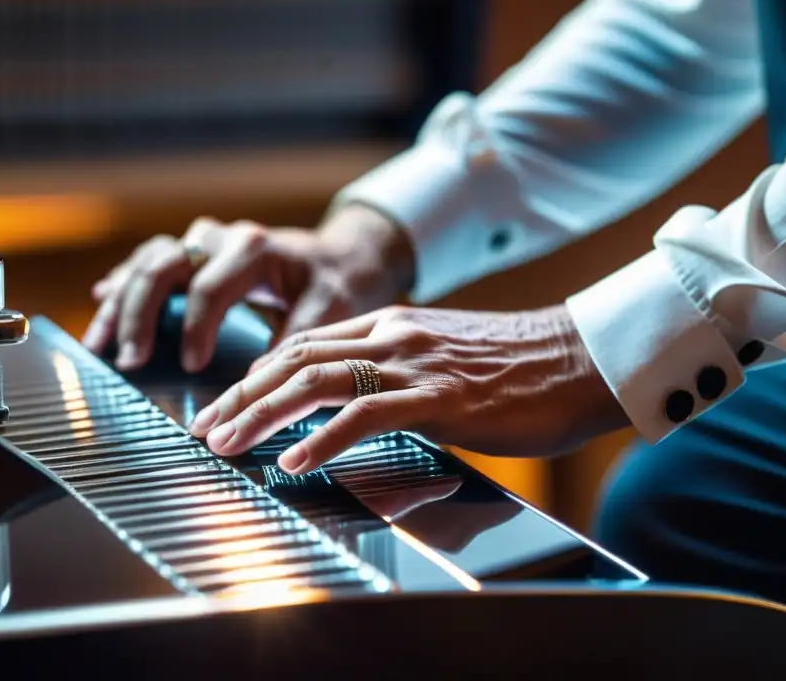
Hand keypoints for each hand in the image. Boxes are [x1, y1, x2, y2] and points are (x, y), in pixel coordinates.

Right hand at [82, 204, 414, 372]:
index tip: (193, 367)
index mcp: (254, 250)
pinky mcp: (193, 251)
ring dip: (120, 301)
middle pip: (163, 266)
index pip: (209, 286)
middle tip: (131, 361)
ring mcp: (203, 241)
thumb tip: (256, 378)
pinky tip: (101, 302)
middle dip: (139, 314)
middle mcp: (222, 238)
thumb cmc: (336, 284)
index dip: (195, 328)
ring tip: (100, 345)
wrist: (341, 258)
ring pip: (148, 260)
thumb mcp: (329, 309)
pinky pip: (148, 260)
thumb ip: (296, 338)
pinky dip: (124, 281)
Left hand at [188, 304, 622, 473]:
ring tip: (226, 442)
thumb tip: (368, 405)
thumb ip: (403, 372)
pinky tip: (295, 461)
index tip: (230, 403)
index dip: (258, 374)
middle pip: (295, 358)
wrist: (580, 357)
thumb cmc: (521, 367)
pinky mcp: (439, 396)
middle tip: (205, 427)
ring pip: (316, 380)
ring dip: (261, 413)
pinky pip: (365, 415)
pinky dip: (322, 439)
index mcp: (393, 325)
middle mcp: (394, 335)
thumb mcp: (447, 357)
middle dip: (241, 395)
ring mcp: (414, 363)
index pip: (306, 343)